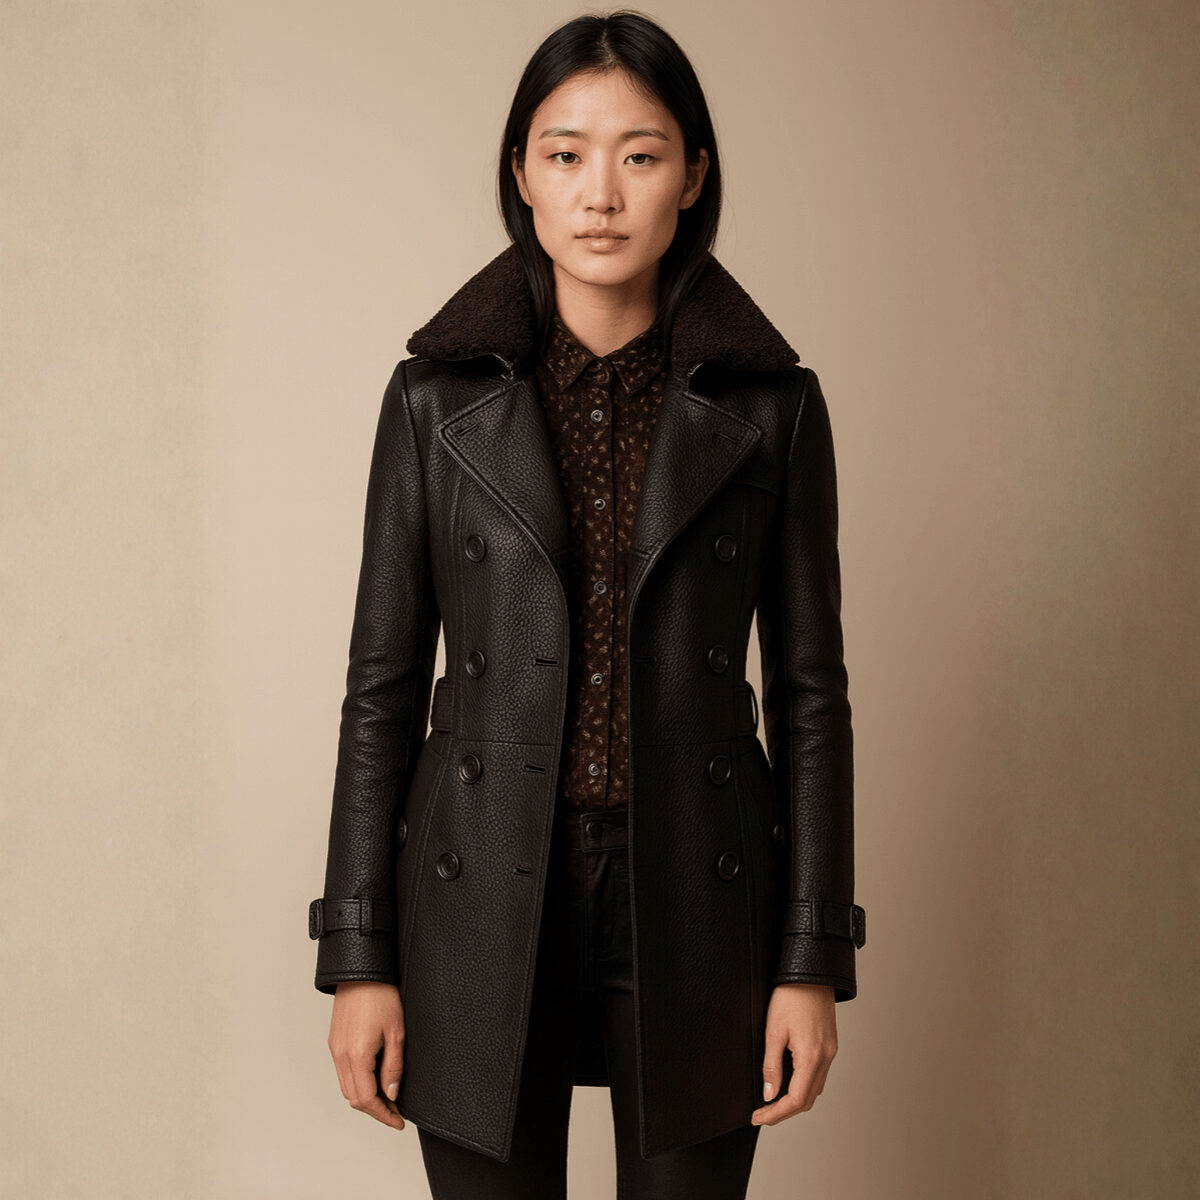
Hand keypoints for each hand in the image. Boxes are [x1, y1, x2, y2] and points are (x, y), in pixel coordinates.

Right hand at [328, 981, 405, 1129]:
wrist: (362, 972)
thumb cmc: (381, 995)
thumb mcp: (397, 1032)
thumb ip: (394, 1066)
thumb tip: (391, 1093)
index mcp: (356, 1055)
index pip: (366, 1099)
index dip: (383, 1114)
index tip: (398, 1120)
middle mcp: (341, 1055)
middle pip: (354, 1098)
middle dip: (375, 1110)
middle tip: (396, 1112)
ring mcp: (335, 1049)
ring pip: (347, 1087)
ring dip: (366, 1098)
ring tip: (387, 1098)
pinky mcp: (334, 1042)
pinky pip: (343, 1073)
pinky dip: (358, 1083)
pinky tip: (374, 1080)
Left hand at [750, 982, 836, 1124]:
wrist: (811, 973)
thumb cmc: (790, 996)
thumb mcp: (773, 1030)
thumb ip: (771, 1065)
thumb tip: (769, 1094)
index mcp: (811, 1056)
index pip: (796, 1099)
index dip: (776, 1113)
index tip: (758, 1117)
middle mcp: (825, 1058)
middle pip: (808, 1100)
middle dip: (784, 1112)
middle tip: (762, 1114)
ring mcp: (830, 1052)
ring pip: (815, 1090)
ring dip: (795, 1101)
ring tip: (773, 1103)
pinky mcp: (830, 1045)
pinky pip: (819, 1075)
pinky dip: (804, 1086)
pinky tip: (789, 1084)